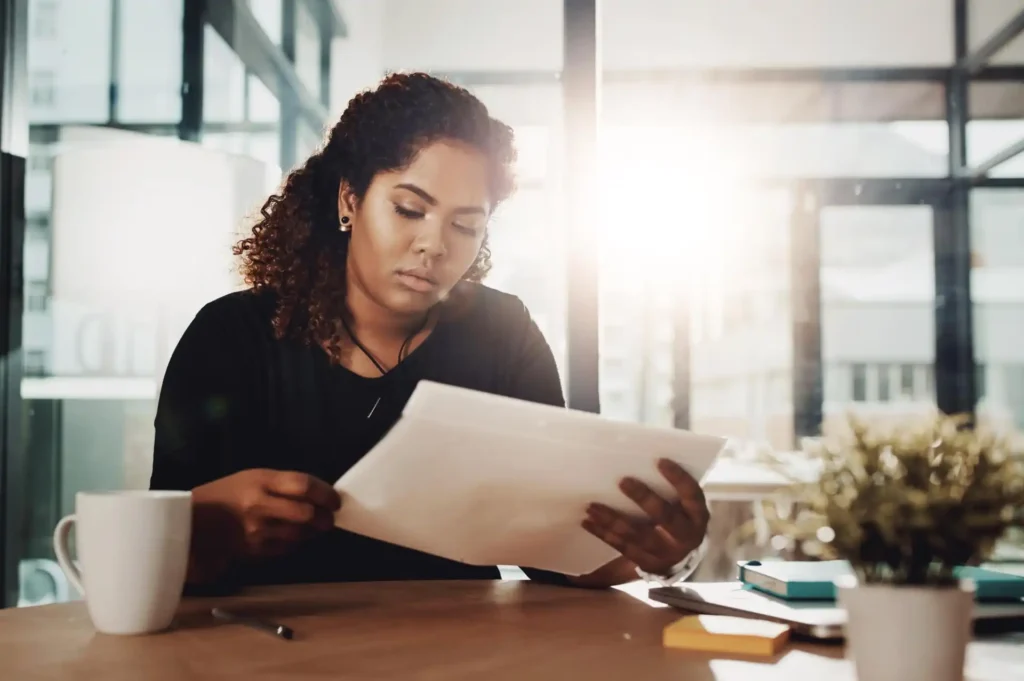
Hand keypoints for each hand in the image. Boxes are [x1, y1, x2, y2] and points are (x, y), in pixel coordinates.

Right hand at [192, 469, 341, 558]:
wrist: (193, 522)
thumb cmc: (227, 494)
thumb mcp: (252, 477)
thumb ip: (283, 484)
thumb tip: (317, 494)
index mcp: (260, 481)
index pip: (303, 485)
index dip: (325, 492)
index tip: (336, 499)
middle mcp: (260, 506)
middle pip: (306, 513)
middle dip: (325, 517)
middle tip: (330, 517)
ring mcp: (257, 531)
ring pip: (299, 535)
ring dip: (313, 532)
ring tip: (316, 526)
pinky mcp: (255, 551)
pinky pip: (287, 548)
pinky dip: (297, 543)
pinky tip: (295, 536)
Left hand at [582, 458, 708, 577]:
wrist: (680, 556)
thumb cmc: (677, 516)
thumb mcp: (682, 504)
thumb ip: (668, 488)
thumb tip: (637, 459)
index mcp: (697, 516)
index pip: (692, 494)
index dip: (679, 478)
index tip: (660, 460)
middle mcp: (686, 536)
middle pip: (665, 516)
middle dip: (644, 498)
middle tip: (623, 481)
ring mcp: (666, 552)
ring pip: (638, 535)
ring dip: (613, 519)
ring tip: (592, 505)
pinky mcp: (647, 563)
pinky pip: (622, 547)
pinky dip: (603, 533)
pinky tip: (588, 521)